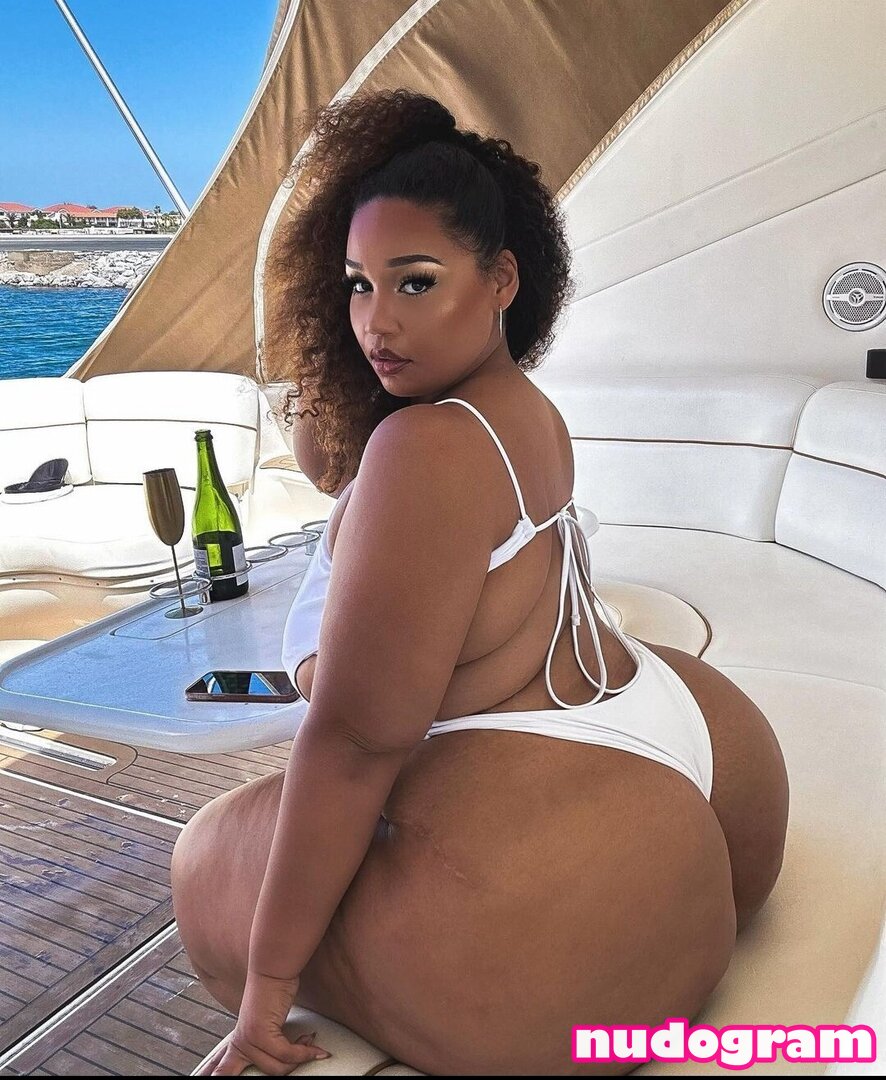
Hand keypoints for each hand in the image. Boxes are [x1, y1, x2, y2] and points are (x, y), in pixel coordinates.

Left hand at [201, 972, 330, 1075]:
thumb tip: (294, 1056)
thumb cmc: (273, 991)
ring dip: (299, 1058)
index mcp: (237, 1042)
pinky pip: (287, 1054)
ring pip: (277, 1067)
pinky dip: (305, 1052)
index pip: (217, 1068)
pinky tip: (316, 1050)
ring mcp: (249, 1040)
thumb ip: (270, 1043)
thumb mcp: (267, 1022)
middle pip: (232, 1074)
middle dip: (245, 1073)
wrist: (273, 969)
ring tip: (311, 1048)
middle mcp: (240, 1043)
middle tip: (259, 1075)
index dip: (207, 1075)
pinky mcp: (261, 1034)